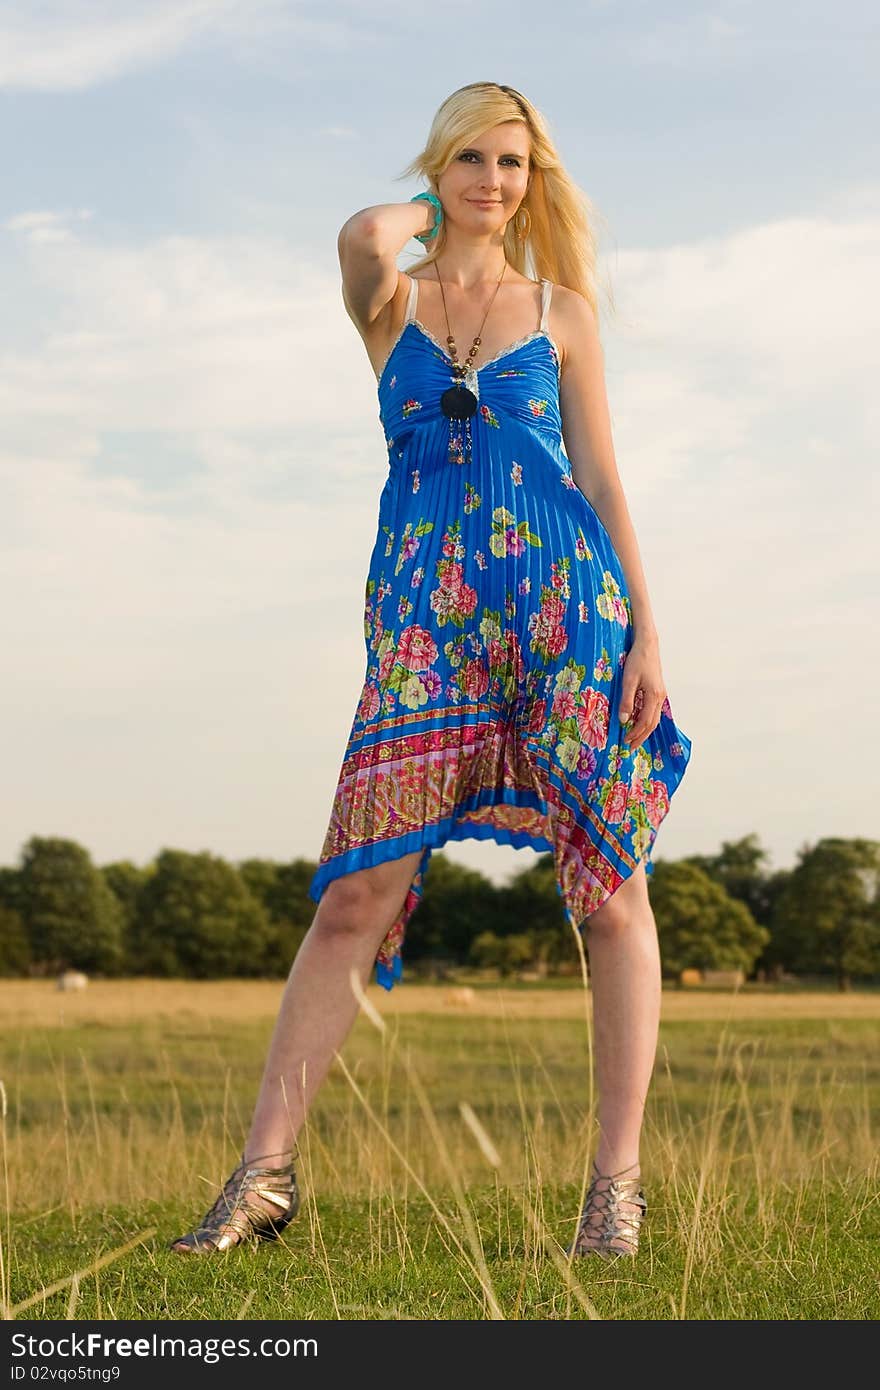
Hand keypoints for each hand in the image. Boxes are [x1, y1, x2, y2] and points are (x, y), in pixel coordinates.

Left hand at [619, 633, 665, 747]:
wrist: (647, 645)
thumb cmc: (637, 660)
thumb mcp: (628, 680)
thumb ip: (627, 701)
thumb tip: (624, 720)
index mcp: (654, 696)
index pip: (645, 721)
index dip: (636, 733)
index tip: (626, 741)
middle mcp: (660, 697)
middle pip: (652, 723)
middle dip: (641, 736)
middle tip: (630, 746)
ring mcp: (660, 694)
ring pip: (654, 718)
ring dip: (644, 729)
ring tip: (634, 737)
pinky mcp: (657, 690)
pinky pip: (653, 710)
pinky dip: (646, 720)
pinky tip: (637, 722)